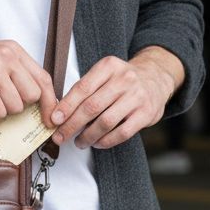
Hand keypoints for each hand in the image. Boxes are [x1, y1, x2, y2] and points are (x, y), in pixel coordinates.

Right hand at [0, 38, 58, 128]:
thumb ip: (12, 73)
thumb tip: (34, 100)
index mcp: (12, 49)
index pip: (43, 78)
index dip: (50, 101)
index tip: (50, 117)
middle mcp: (7, 57)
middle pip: (33, 95)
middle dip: (18, 106)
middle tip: (0, 103)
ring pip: (16, 107)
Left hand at [48, 48, 182, 152]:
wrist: (155, 78)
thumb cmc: (122, 80)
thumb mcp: (105, 74)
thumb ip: (85, 89)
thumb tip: (60, 113)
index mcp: (108, 66)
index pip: (82, 88)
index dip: (66, 106)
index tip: (54, 120)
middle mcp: (124, 79)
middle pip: (92, 106)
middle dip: (72, 124)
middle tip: (60, 136)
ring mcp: (136, 96)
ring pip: (106, 121)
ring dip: (88, 135)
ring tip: (79, 142)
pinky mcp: (146, 113)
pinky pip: (122, 132)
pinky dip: (106, 141)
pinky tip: (97, 143)